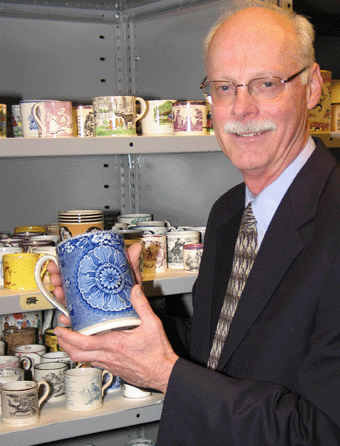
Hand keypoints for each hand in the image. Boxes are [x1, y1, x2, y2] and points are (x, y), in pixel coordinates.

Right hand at [47, 242, 143, 325]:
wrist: (136, 314)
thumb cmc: (131, 293)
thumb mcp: (130, 276)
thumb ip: (131, 262)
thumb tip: (137, 247)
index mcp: (94, 278)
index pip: (74, 270)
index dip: (63, 266)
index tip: (57, 263)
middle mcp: (88, 290)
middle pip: (67, 284)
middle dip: (57, 280)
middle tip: (56, 277)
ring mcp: (87, 305)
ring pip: (68, 300)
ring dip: (60, 297)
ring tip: (59, 293)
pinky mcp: (89, 319)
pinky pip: (76, 319)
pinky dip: (69, 318)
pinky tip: (65, 317)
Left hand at [54, 284, 178, 393]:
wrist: (164, 373)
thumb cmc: (158, 353)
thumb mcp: (152, 324)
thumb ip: (142, 305)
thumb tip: (134, 289)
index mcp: (114, 345)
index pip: (83, 343)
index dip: (67, 337)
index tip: (59, 329)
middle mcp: (108, 357)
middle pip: (77, 354)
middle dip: (64, 344)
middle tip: (59, 334)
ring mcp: (109, 365)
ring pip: (83, 360)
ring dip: (74, 350)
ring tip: (70, 340)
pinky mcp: (113, 370)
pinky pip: (94, 363)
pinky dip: (86, 356)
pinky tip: (90, 349)